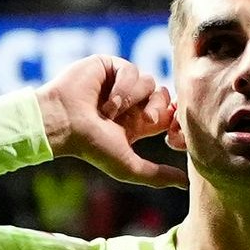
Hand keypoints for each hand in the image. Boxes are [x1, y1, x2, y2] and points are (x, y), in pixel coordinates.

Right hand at [38, 56, 184, 188]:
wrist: (64, 123)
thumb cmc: (91, 147)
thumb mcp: (128, 166)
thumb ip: (157, 175)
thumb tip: (185, 184)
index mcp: (137, 123)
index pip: (167, 114)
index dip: (171, 118)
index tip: (163, 127)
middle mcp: (131, 102)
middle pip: (163, 95)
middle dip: (157, 108)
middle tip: (145, 120)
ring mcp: (121, 82)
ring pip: (149, 82)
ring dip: (131, 100)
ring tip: (109, 113)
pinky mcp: (111, 65)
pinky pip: (132, 70)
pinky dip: (122, 87)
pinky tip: (105, 99)